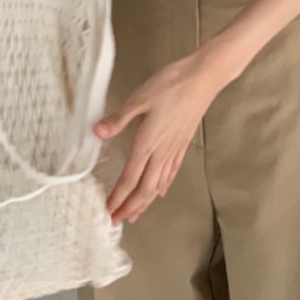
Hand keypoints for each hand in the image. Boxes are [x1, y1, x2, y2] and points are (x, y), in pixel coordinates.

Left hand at [93, 53, 224, 224]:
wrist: (203, 78)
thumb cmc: (170, 84)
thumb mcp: (139, 97)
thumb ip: (119, 118)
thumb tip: (96, 133)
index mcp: (147, 141)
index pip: (130, 177)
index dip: (119, 196)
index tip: (108, 211)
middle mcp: (161, 151)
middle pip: (145, 187)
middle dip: (131, 206)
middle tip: (118, 221)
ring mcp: (175, 148)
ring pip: (159, 183)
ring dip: (145, 201)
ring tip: (136, 214)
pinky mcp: (184, 143)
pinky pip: (172, 172)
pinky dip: (163, 186)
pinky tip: (160, 191)